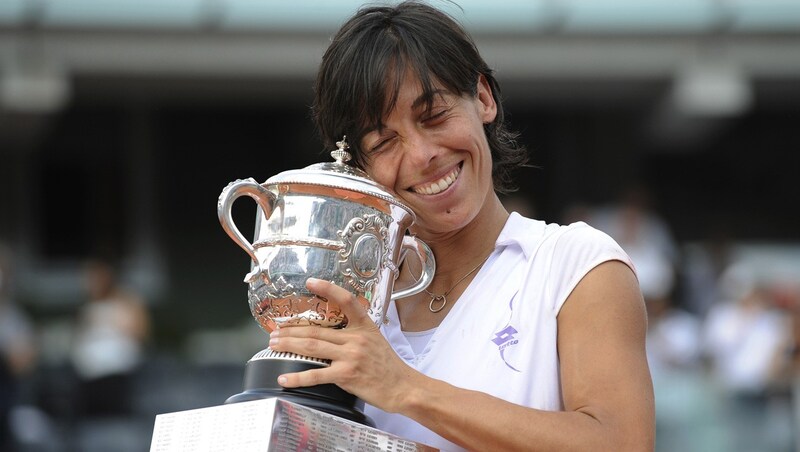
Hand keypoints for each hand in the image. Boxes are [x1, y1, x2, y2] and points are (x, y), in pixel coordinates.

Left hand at [268, 278, 417, 412]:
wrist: (402, 387)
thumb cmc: (388, 366)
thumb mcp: (375, 340)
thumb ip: (355, 332)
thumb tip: (332, 330)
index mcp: (364, 326)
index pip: (346, 300)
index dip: (328, 289)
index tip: (311, 282)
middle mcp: (356, 338)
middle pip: (316, 329)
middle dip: (291, 330)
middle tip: (275, 330)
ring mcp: (350, 356)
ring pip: (312, 346)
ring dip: (289, 345)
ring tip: (274, 345)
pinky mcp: (346, 375)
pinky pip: (316, 375)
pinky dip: (297, 377)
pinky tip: (284, 378)